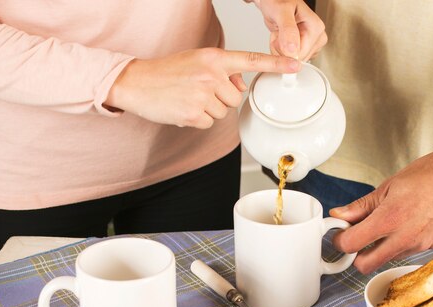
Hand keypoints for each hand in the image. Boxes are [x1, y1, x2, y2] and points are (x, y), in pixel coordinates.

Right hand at [106, 48, 299, 127]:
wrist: (136, 82)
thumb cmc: (167, 72)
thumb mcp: (197, 61)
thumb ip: (223, 71)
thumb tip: (241, 85)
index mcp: (213, 57)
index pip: (251, 60)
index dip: (276, 65)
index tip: (296, 66)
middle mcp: (211, 74)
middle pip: (236, 97)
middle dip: (221, 98)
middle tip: (198, 91)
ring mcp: (203, 95)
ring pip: (224, 112)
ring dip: (209, 110)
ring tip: (189, 98)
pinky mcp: (194, 114)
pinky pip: (210, 123)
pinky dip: (198, 120)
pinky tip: (184, 108)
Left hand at [251, 0, 326, 59]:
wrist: (273, 1)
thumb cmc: (278, 1)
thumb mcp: (281, 11)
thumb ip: (288, 30)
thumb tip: (293, 51)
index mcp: (316, 28)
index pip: (301, 54)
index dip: (285, 50)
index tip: (279, 35)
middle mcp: (317, 36)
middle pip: (298, 59)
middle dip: (283, 50)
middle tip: (279, 33)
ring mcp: (312, 43)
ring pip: (294, 61)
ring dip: (281, 50)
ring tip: (280, 33)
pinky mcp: (305, 48)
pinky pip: (292, 60)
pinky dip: (282, 51)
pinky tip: (282, 39)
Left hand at [330, 141, 432, 273]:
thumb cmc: (428, 174)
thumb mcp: (388, 186)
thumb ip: (361, 206)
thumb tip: (339, 215)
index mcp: (390, 219)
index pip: (351, 244)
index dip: (340, 241)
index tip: (340, 233)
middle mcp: (405, 238)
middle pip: (365, 265)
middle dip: (355, 255)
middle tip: (355, 237)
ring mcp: (420, 245)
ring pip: (386, 258)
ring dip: (378, 248)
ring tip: (383, 223)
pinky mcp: (431, 246)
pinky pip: (405, 251)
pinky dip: (397, 243)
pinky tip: (404, 224)